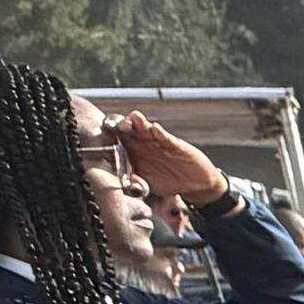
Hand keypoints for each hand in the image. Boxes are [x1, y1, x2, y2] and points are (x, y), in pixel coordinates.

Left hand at [104, 112, 226, 205]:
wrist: (195, 185)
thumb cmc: (169, 183)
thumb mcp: (148, 185)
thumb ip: (136, 182)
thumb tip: (127, 183)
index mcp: (134, 152)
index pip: (120, 139)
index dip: (113, 133)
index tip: (108, 132)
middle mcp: (144, 144)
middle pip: (131, 131)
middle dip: (125, 125)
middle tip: (121, 124)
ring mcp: (159, 143)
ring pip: (147, 130)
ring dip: (140, 123)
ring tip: (135, 117)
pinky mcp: (175, 145)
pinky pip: (166, 138)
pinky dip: (161, 133)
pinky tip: (156, 129)